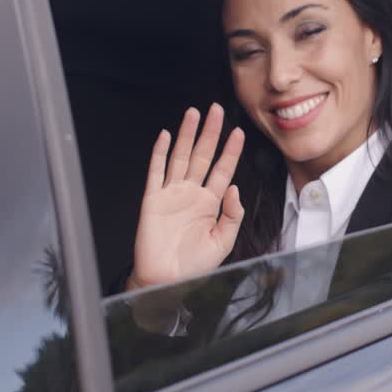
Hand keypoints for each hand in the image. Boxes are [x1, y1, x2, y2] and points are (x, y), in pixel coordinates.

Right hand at [129, 104, 245, 290]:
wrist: (166, 281)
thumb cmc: (193, 266)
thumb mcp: (223, 242)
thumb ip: (232, 215)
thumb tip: (235, 188)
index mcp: (209, 204)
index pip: (222, 170)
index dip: (231, 151)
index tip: (239, 133)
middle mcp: (190, 194)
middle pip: (202, 156)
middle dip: (210, 133)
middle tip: (216, 110)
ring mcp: (171, 194)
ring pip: (180, 156)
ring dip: (187, 135)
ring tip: (194, 114)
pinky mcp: (152, 199)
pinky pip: (156, 171)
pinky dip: (159, 153)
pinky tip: (165, 136)